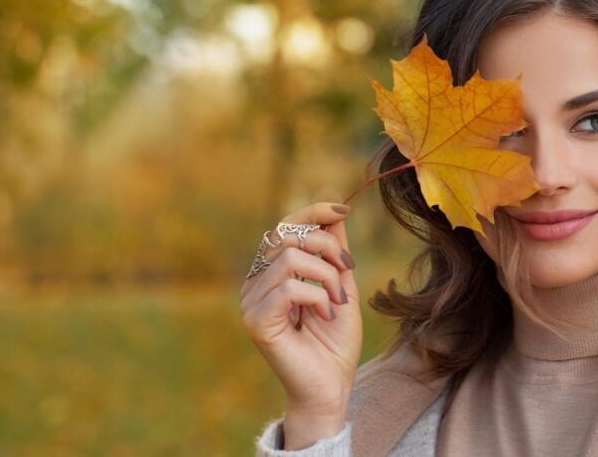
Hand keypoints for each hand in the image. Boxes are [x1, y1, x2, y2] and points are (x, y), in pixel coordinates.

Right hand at [239, 202, 362, 424]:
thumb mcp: (342, 285)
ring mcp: (250, 301)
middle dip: (328, 248)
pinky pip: (289, 288)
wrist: (331, 387)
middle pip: (288, 235)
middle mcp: (255, 282)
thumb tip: (335, 211)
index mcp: (272, 272)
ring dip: (326, 276)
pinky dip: (317, 297)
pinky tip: (325, 315)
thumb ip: (335, 251)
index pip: (285, 226)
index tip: (343, 210)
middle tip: (347, 275)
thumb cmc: (335, 342)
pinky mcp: (255, 321)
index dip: (313, 211)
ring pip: (291, 258)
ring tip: (336, 301)